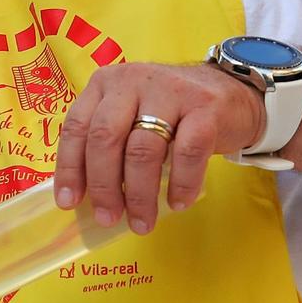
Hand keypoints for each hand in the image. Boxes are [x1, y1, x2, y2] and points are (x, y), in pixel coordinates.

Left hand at [52, 62, 267, 233]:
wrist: (232, 94)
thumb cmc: (171, 114)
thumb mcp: (131, 117)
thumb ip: (106, 143)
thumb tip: (81, 196)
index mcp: (106, 83)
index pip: (77, 127)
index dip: (69, 168)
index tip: (69, 203)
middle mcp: (133, 81)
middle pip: (105, 138)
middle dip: (103, 185)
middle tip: (108, 217)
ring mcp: (171, 91)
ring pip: (143, 150)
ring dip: (139, 194)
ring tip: (142, 222)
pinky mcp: (205, 107)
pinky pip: (187, 152)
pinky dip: (181, 184)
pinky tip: (177, 203)